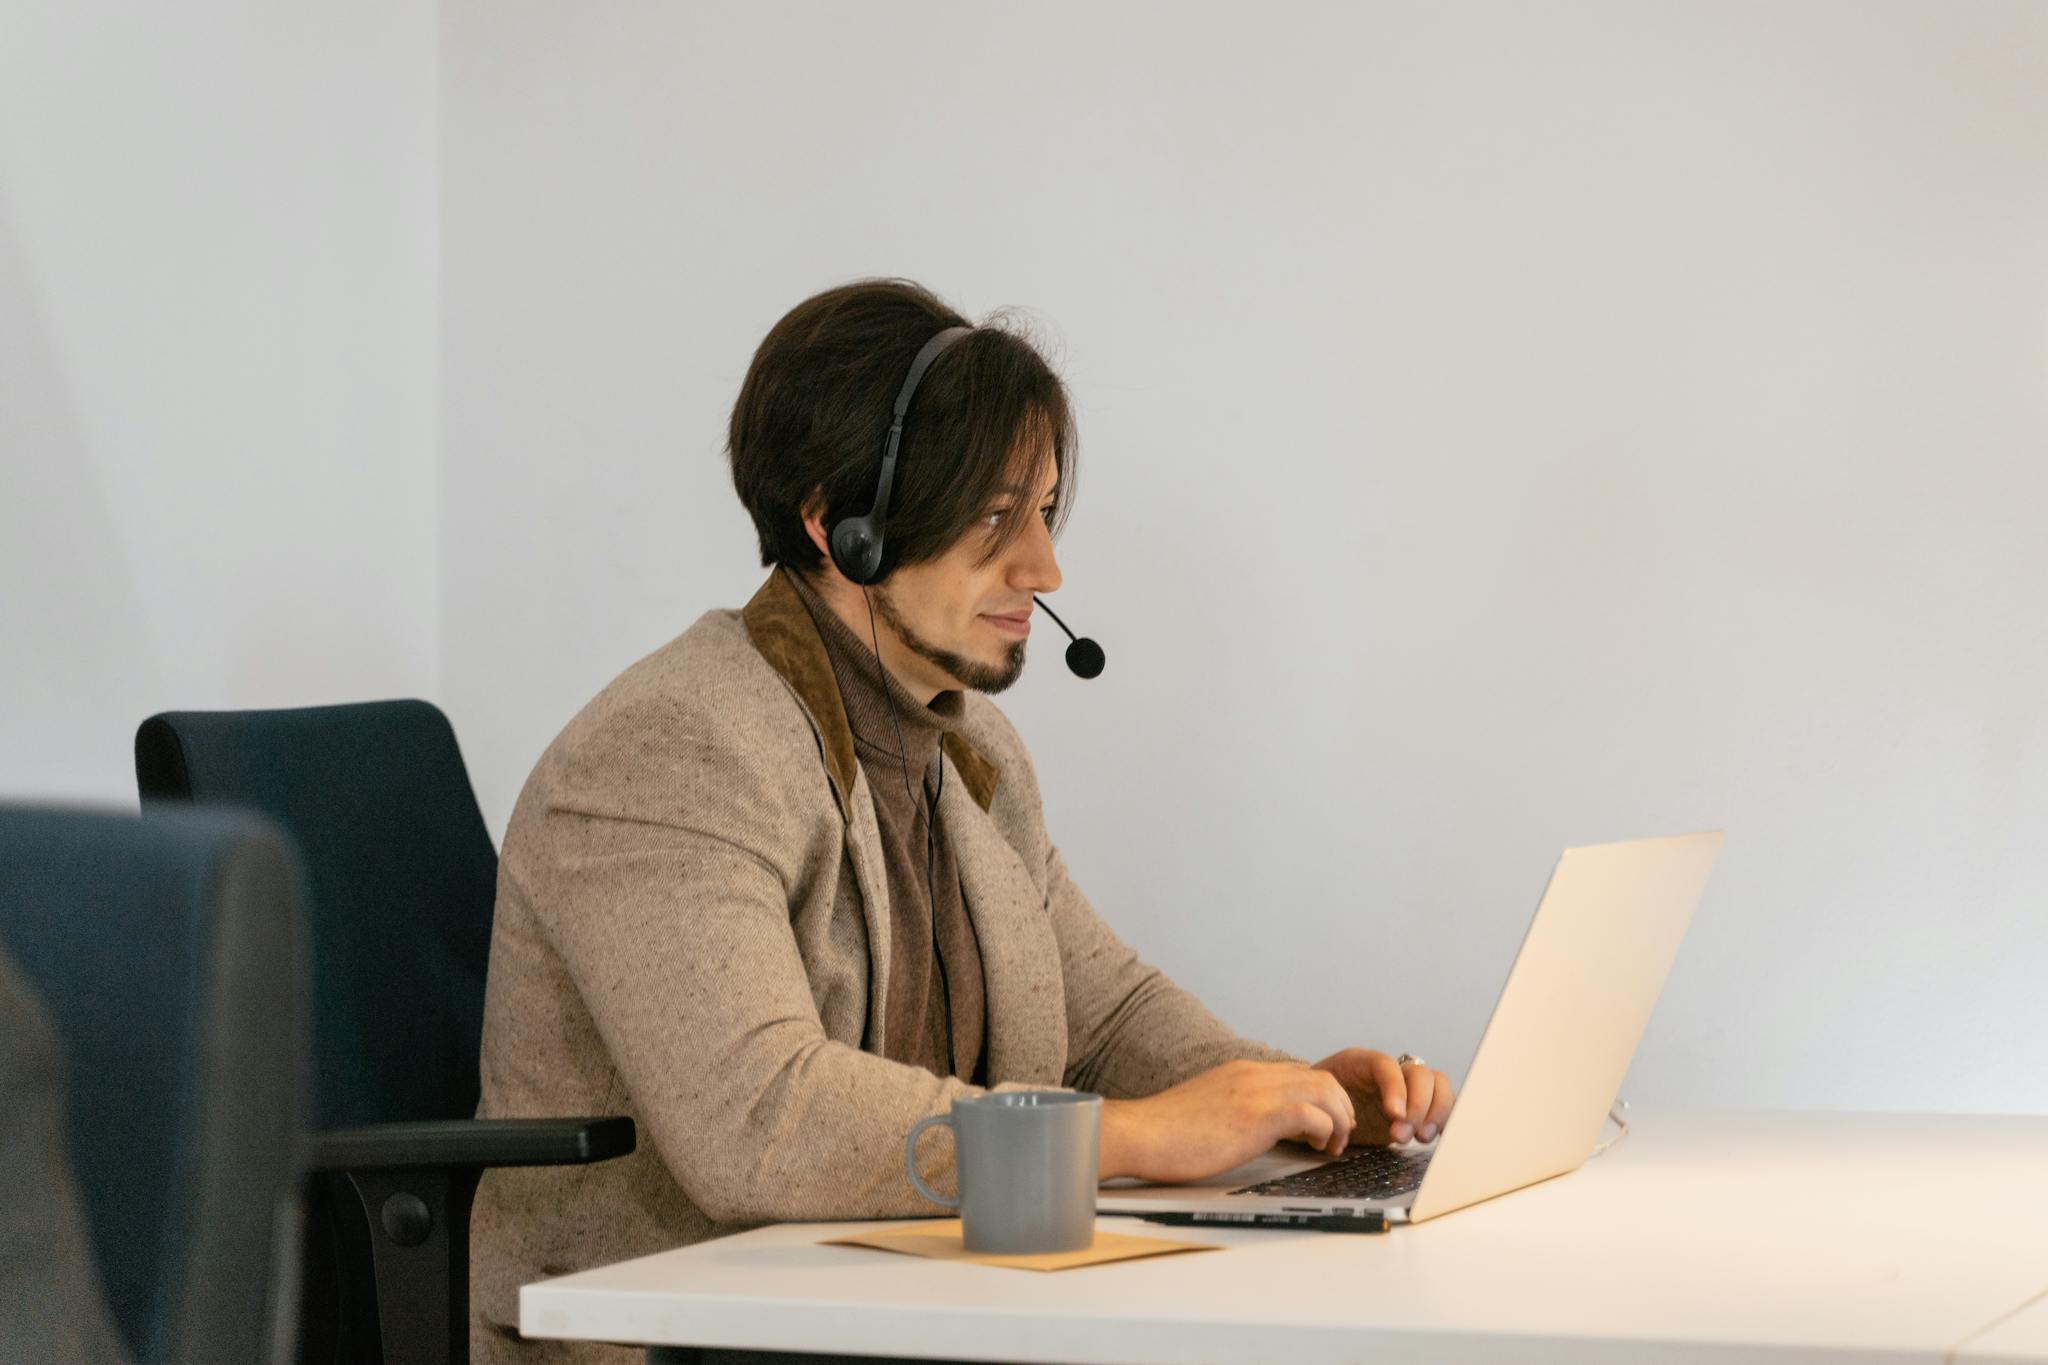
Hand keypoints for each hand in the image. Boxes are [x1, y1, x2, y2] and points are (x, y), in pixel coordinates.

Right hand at [1098, 1059, 1356, 1183]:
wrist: (1139, 1133)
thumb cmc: (1165, 1132)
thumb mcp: (1208, 1108)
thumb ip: (1235, 1108)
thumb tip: (1251, 1128)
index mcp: (1241, 1072)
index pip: (1300, 1073)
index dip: (1322, 1099)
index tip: (1323, 1127)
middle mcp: (1253, 1074)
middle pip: (1321, 1076)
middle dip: (1340, 1108)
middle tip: (1338, 1138)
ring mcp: (1255, 1092)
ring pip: (1324, 1089)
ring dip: (1339, 1119)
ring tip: (1333, 1145)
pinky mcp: (1255, 1115)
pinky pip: (1311, 1113)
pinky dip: (1324, 1131)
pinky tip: (1317, 1148)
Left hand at [1311, 1048, 1455, 1146]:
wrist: (1327, 1112)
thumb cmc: (1323, 1101)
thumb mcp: (1322, 1097)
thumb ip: (1334, 1102)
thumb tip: (1351, 1122)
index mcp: (1365, 1062)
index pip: (1389, 1065)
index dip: (1396, 1089)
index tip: (1395, 1115)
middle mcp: (1392, 1071)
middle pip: (1421, 1074)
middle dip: (1417, 1107)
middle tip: (1403, 1133)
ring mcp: (1409, 1088)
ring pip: (1438, 1086)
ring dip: (1435, 1113)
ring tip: (1421, 1137)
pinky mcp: (1420, 1108)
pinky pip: (1444, 1104)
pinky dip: (1445, 1118)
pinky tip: (1435, 1135)